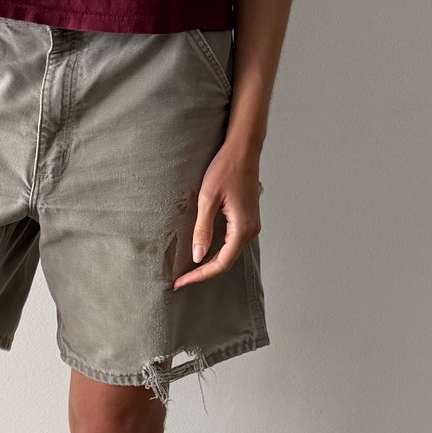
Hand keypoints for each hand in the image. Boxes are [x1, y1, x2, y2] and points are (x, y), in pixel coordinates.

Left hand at [172, 143, 261, 288]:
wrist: (243, 151)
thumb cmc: (226, 169)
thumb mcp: (208, 199)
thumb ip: (202, 229)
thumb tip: (197, 256)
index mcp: (242, 228)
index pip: (221, 263)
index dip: (200, 275)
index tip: (180, 282)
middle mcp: (251, 230)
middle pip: (226, 261)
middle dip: (203, 272)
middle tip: (180, 279)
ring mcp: (251, 225)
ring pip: (229, 253)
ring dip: (210, 262)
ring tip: (188, 269)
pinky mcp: (247, 219)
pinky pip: (232, 242)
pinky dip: (217, 250)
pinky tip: (203, 251)